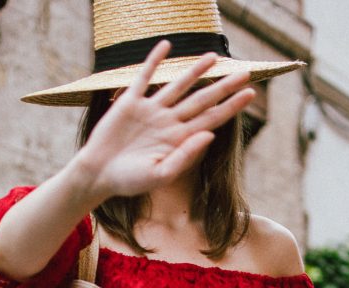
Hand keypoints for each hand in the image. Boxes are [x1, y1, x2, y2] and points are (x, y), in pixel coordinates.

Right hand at [77, 39, 256, 199]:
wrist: (97, 174)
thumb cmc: (128, 182)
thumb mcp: (159, 175)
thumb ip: (185, 156)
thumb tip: (211, 134)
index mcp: (178, 140)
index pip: (211, 119)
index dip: (231, 106)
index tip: (250, 94)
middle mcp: (168, 123)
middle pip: (201, 100)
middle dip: (223, 87)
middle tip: (245, 72)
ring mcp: (150, 111)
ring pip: (178, 85)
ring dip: (196, 71)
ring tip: (214, 57)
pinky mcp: (130, 102)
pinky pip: (144, 77)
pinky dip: (154, 61)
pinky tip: (167, 46)